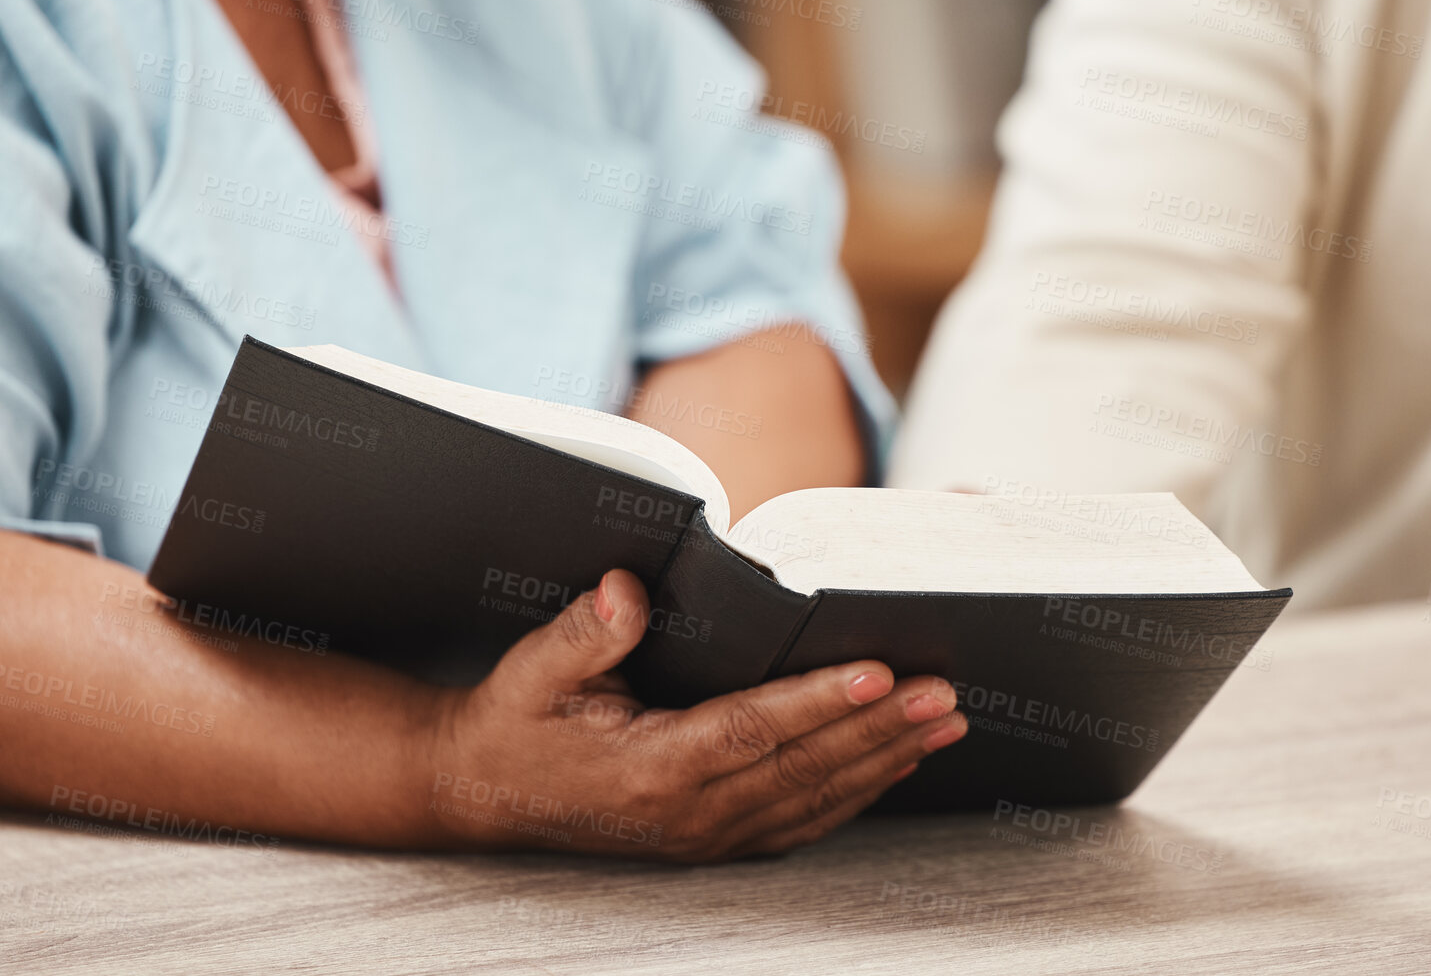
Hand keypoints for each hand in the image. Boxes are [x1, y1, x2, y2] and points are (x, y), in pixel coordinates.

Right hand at [419, 569, 966, 860]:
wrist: (483, 793)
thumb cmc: (515, 720)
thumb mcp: (531, 670)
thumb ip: (582, 634)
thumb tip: (626, 590)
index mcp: (648, 768)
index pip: (751, 730)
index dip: (819, 702)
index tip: (880, 672)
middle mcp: (687, 812)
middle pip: (803, 768)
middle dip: (882, 729)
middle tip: (947, 694)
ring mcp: (704, 835)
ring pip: (815, 799)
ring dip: (885, 761)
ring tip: (946, 725)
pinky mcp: (712, 840)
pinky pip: (799, 821)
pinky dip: (855, 795)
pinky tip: (894, 765)